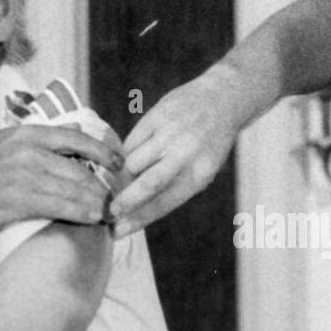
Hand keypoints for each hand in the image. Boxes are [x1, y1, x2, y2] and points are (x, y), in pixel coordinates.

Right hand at [0, 124, 123, 229]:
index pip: (76, 139)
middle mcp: (29, 151)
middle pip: (79, 169)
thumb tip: (76, 127)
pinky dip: (81, 213)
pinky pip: (61, 207)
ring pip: (74, 190)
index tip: (120, 162)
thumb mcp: (8, 141)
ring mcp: (26, 175)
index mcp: (28, 133)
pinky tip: (92, 219)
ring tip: (109, 212)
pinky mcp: (21, 199)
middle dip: (102, 187)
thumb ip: (43, 136)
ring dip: (96, 203)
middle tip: (116, 198)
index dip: (103, 151)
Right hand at [112, 71, 243, 236]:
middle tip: (109, 213)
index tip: (119, 232)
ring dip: (120, 177)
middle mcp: (186, 153)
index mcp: (200, 174)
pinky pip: (130, 142)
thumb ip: (174, 187)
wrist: (222, 99)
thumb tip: (137, 212)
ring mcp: (170, 133)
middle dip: (125, 202)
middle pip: (148, 184)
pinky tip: (121, 162)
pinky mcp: (157, 115)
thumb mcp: (202, 170)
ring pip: (133, 162)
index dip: (139, 220)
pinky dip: (122, 156)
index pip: (165, 203)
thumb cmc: (208, 144)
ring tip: (117, 183)